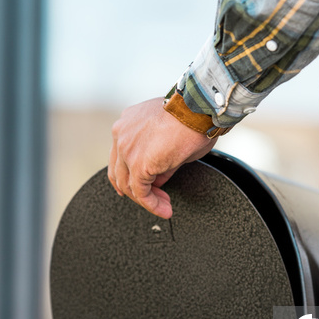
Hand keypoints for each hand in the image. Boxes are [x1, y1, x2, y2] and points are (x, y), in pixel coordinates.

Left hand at [108, 97, 216, 218]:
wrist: (198, 108)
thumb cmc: (192, 116)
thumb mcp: (171, 138)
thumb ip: (159, 160)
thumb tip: (158, 179)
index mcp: (127, 124)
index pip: (121, 156)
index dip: (131, 175)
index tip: (148, 186)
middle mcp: (121, 134)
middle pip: (119, 172)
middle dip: (137, 190)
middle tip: (156, 199)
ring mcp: (126, 149)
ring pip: (127, 185)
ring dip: (147, 200)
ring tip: (164, 207)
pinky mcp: (137, 164)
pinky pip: (141, 192)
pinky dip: (152, 205)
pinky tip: (164, 209)